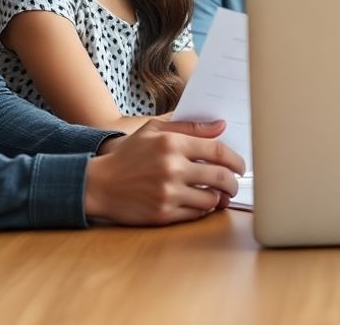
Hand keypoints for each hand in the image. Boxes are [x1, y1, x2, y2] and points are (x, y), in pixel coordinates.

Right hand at [83, 119, 246, 224]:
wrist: (99, 185)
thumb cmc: (128, 155)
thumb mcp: (153, 130)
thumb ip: (188, 126)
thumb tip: (221, 125)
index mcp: (172, 143)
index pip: (218, 150)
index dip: (235, 159)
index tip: (240, 166)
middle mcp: (172, 168)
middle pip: (220, 176)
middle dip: (233, 181)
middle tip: (235, 183)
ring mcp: (168, 193)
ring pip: (211, 199)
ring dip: (220, 197)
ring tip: (220, 195)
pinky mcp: (163, 214)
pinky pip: (196, 214)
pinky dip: (204, 209)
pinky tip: (202, 203)